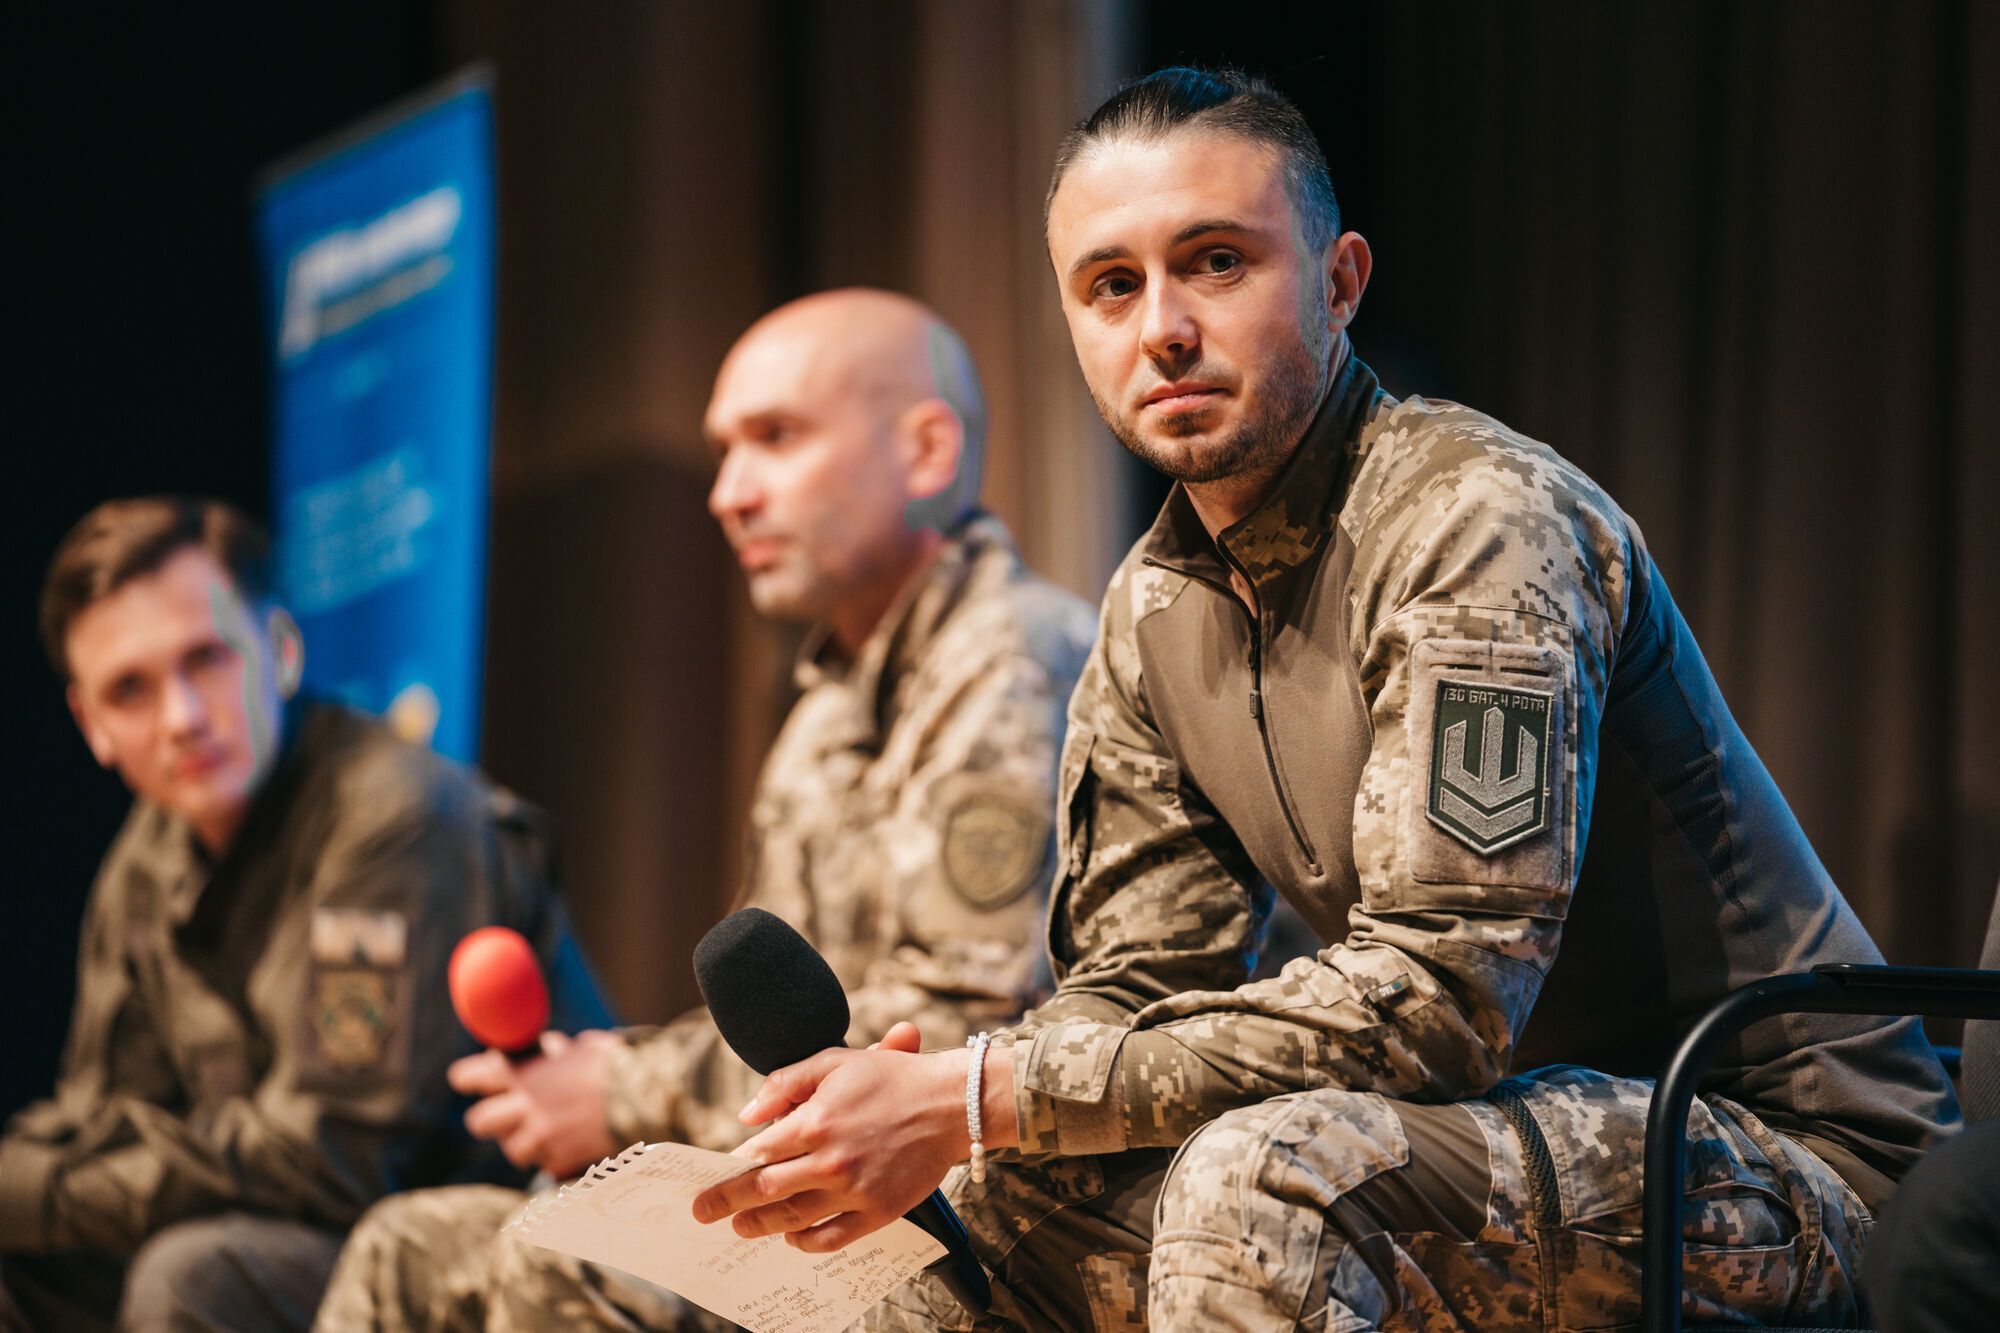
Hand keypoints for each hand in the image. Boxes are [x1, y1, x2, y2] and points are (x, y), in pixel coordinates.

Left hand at [450, 1028, 621, 1176]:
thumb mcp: (580, 1049)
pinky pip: (545, 1165)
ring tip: (545, 1131)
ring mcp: (540, 1137)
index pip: (471, 1076)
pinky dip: (554, 1157)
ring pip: (512, 1149)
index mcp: (522, 1073)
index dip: (469, 1077)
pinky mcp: (559, 1160)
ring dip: (524, 1141)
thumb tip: (548, 1051)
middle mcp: (523, 1107)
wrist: (644, 1096)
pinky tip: (571, 1144)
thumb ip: (554, 1055)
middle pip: (479, 1122)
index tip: (469, 1079)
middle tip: (504, 1114)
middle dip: (489, 1118)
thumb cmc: (614, 1064)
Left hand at [688, 1023, 964, 1251]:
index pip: (760, 1151)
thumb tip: (746, 1116)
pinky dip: (806, 1241)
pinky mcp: (878, 1211)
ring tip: (741, 1227)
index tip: (721, 1172)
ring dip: (760, 1225)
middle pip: (765, 1189)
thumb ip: (784, 1083)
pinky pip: (832, 1237)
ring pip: (793, 1217)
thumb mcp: (834, 1061)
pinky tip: (791, 1236)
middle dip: (728, 1202)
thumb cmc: (892, 1078)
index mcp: (816, 1121)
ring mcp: (855, 1190)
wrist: (951, 1104)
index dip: (736, 1164)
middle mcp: (831, 1160)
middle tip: (704, 1212)